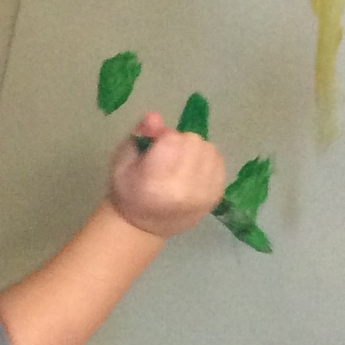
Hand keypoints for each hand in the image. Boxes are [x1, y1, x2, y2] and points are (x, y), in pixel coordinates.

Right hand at [107, 112, 225, 239]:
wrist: (143, 227)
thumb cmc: (129, 191)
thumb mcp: (124, 161)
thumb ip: (140, 136)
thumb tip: (154, 117)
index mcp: (154, 180)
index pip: (171, 140)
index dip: (163, 136)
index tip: (155, 144)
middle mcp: (182, 188)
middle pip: (192, 141)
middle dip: (180, 142)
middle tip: (169, 155)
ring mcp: (202, 194)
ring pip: (208, 149)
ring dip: (196, 150)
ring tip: (182, 162)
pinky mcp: (215, 197)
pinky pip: (220, 163)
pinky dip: (208, 160)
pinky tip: (196, 168)